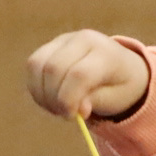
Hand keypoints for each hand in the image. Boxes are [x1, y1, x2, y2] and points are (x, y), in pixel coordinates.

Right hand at [27, 31, 150, 121]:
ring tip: (56, 107)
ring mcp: (65, 39)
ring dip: (41, 93)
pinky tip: (49, 98)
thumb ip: (94, 102)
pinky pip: (32, 65)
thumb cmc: (119, 87)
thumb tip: (78, 109)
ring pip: (37, 64)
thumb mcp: (115, 99)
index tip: (72, 116)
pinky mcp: (51, 45)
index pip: (79, 74)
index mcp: (106, 53)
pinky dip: (36, 86)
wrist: (122, 67)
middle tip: (63, 114)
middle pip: (53, 68)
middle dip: (53, 98)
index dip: (69, 99)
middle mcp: (83, 39)